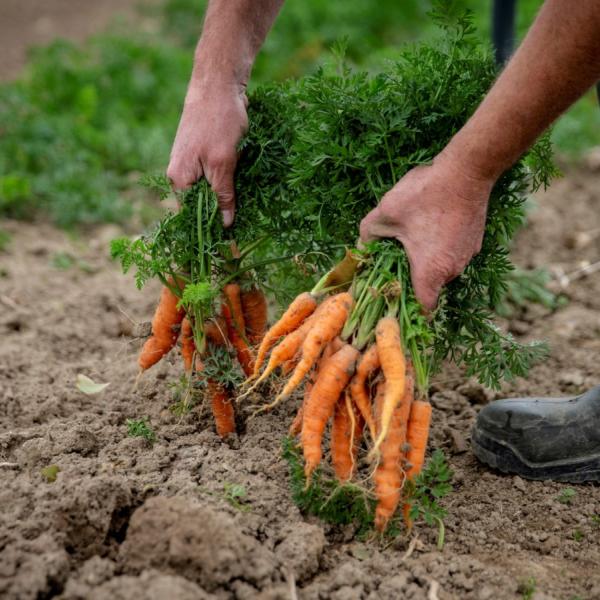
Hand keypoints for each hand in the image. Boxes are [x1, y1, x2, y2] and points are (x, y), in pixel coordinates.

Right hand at [167, 80, 248, 226]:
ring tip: (247, 212)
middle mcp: (181, 175)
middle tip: (242, 230)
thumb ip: (223, 195)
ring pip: (210, 193)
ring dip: (227, 200)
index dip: (210, 231)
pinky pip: (216, 178)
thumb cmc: (218, 121)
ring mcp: (192, 165)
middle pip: (200, 207)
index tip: (229, 245)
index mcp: (179, 180)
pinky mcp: (204, 156)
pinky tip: (245, 189)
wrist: (219, 83)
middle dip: (220, 216)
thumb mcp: (223, 163)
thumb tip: (225, 225)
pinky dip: (229, 184)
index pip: (192, 217)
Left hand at [359, 150, 494, 310]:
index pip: (423, 310)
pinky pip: (452, 255)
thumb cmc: (425, 194)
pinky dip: (440, 249)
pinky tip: (429, 227)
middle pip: (430, 288)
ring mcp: (467, 256)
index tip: (393, 299)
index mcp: (430, 271)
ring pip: (441, 271)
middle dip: (410, 280)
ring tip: (411, 240)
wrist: (467, 170)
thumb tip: (361, 249)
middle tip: (393, 261)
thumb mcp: (386, 213)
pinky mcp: (474, 243)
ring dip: (426, 262)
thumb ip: (368, 236)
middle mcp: (453, 270)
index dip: (407, 309)